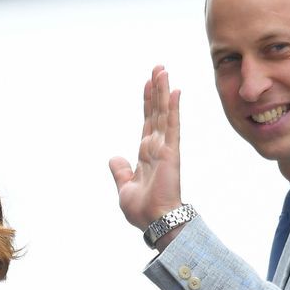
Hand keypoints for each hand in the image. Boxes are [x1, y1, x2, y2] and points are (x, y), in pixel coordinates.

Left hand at [109, 66, 181, 229]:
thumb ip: (120, 171)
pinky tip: (174, 90)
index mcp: (145, 156)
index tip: (148, 84)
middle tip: (158, 68)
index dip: (147, 103)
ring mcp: (165, 148)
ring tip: (162, 69)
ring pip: (164, 113)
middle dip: (156, 90)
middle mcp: (156, 148)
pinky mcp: (170, 151)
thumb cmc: (142, 210)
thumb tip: (115, 158)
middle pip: (156, 113)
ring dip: (163, 91)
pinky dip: (172, 107)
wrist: (153, 222)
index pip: (147, 123)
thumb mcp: (124, 188)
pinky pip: (171, 125)